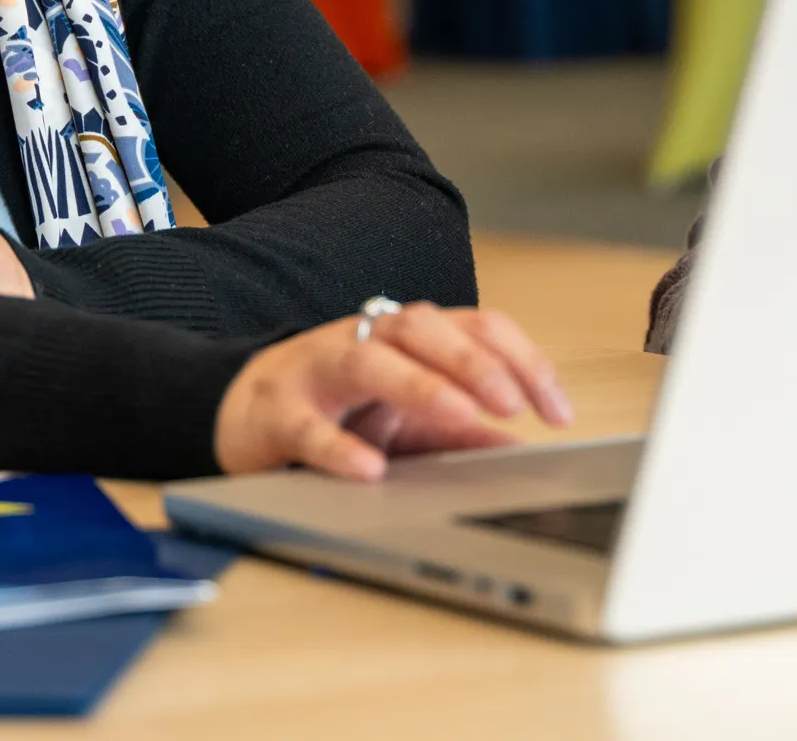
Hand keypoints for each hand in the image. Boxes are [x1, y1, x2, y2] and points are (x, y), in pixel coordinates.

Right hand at [214, 303, 570, 479]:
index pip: (476, 326)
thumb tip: (515, 453)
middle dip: (475, 362)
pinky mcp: (275, 412)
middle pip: (424, 328)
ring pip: (368, 358)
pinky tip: (371, 471)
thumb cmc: (334, 407)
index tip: (558, 412)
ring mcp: (317, 369)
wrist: (239, 410)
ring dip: (420, 384)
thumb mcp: (405, 420)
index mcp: (407, 338)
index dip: (524, 362)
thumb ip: (457, 434)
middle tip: (513, 403)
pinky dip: (339, 449)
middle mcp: (364, 338)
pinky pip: (307, 427)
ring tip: (461, 414)